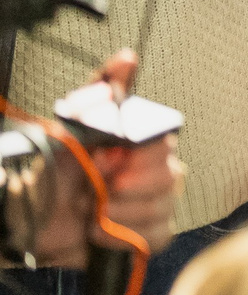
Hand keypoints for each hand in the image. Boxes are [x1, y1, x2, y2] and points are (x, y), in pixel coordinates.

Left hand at [30, 54, 178, 264]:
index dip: (136, 157)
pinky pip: (156, 237)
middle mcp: (157, 172)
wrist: (30, 219)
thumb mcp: (71, 125)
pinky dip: (124, 237)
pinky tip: (101, 232)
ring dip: (118, 213)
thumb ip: (100, 91)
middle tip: (95, 187)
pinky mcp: (148, 236)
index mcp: (144, 144)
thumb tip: (127, 57)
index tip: (103, 160)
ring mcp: (156, 204)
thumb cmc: (53, 170)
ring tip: (90, 213)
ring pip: (161, 208)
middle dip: (126, 187)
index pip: (165, 145)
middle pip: (170, 178)